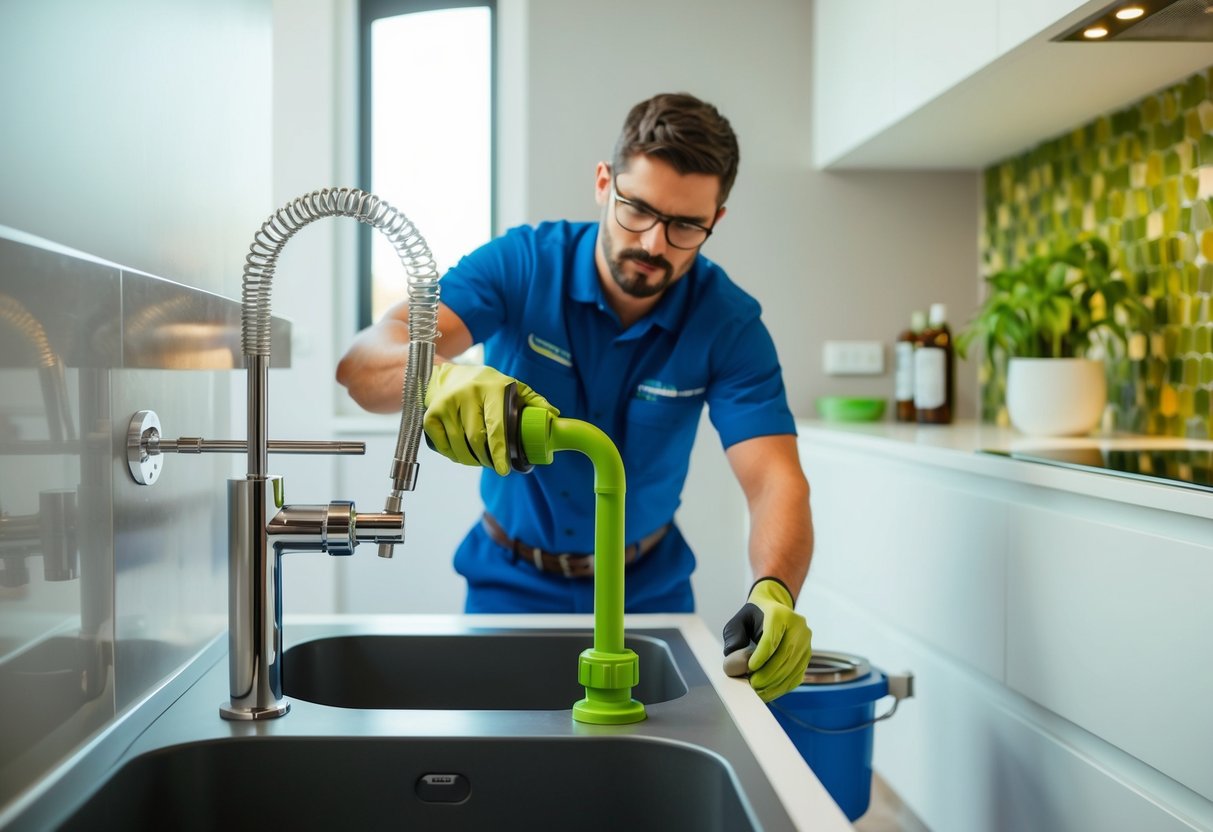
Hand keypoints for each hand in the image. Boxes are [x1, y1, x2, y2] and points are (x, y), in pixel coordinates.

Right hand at [423, 363, 557, 474]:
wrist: (449, 374)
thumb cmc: (486, 386)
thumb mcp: (511, 387)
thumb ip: (532, 400)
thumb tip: (553, 416)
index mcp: (491, 388)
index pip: (496, 426)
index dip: (500, 451)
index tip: (504, 469)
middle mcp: (467, 394)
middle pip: (476, 440)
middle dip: (487, 459)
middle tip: (495, 465)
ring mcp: (446, 404)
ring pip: (459, 446)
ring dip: (471, 460)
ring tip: (480, 460)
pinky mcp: (431, 415)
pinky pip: (443, 446)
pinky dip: (453, 456)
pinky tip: (462, 454)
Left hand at [722, 578, 811, 702]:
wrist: (775, 608)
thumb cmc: (755, 616)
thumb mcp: (739, 620)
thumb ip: (734, 638)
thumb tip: (735, 662)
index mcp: (780, 614)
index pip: (772, 638)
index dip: (762, 656)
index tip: (750, 669)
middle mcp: (798, 627)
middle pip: (785, 656)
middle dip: (768, 674)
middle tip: (752, 684)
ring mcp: (806, 642)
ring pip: (792, 668)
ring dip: (775, 684)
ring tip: (758, 691)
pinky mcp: (807, 656)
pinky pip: (797, 675)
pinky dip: (783, 686)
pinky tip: (769, 692)